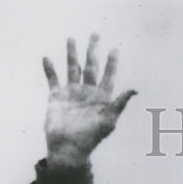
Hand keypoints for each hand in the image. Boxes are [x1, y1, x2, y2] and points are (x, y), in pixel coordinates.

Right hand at [42, 34, 136, 168]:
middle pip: (90, 67)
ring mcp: (71, 94)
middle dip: (92, 51)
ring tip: (71, 38)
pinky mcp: (56, 98)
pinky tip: (46, 58)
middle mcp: (86, 93)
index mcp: (101, 98)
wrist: (68, 148)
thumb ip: (121, 103)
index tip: (114, 49)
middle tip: (95, 34)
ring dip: (71, 54)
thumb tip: (136, 89)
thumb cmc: (91, 138)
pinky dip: (49, 69)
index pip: (108, 76)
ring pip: (71, 69)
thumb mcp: (109, 120)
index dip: (112, 63)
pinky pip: (52, 79)